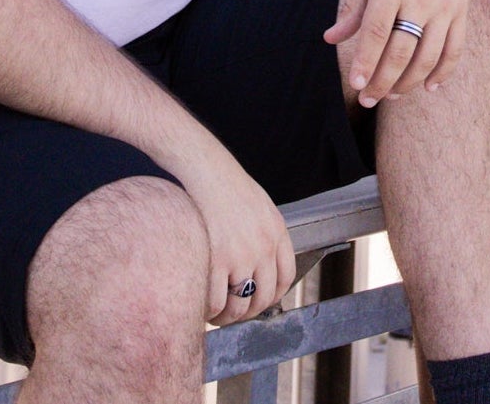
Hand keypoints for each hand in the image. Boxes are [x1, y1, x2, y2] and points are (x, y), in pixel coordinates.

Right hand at [168, 146, 295, 326]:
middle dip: (248, 312)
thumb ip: (267, 235)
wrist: (207, 171)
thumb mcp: (262, 207)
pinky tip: (203, 307)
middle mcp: (263, 248)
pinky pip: (216, 301)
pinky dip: (209, 311)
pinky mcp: (216, 260)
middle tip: (235, 313)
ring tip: (217, 316)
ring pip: (239, 306)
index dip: (273, 297)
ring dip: (227, 317)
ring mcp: (241, 256)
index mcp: (277, 234)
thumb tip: (262, 263)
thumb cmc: (229, 185)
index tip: (261, 302)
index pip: (286, 279)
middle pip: (263, 298)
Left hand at [326, 0, 470, 104]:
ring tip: (392, 95)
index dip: (366, 63)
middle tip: (369, 99)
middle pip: (401, 51)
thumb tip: (331, 39)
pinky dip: (443, 72)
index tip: (356, 85)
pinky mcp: (462, 8)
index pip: (376, 33)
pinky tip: (429, 87)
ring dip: (409, 82)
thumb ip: (353, 8)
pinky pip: (455, 49)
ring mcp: (445, 4)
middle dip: (383, 81)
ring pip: (428, 56)